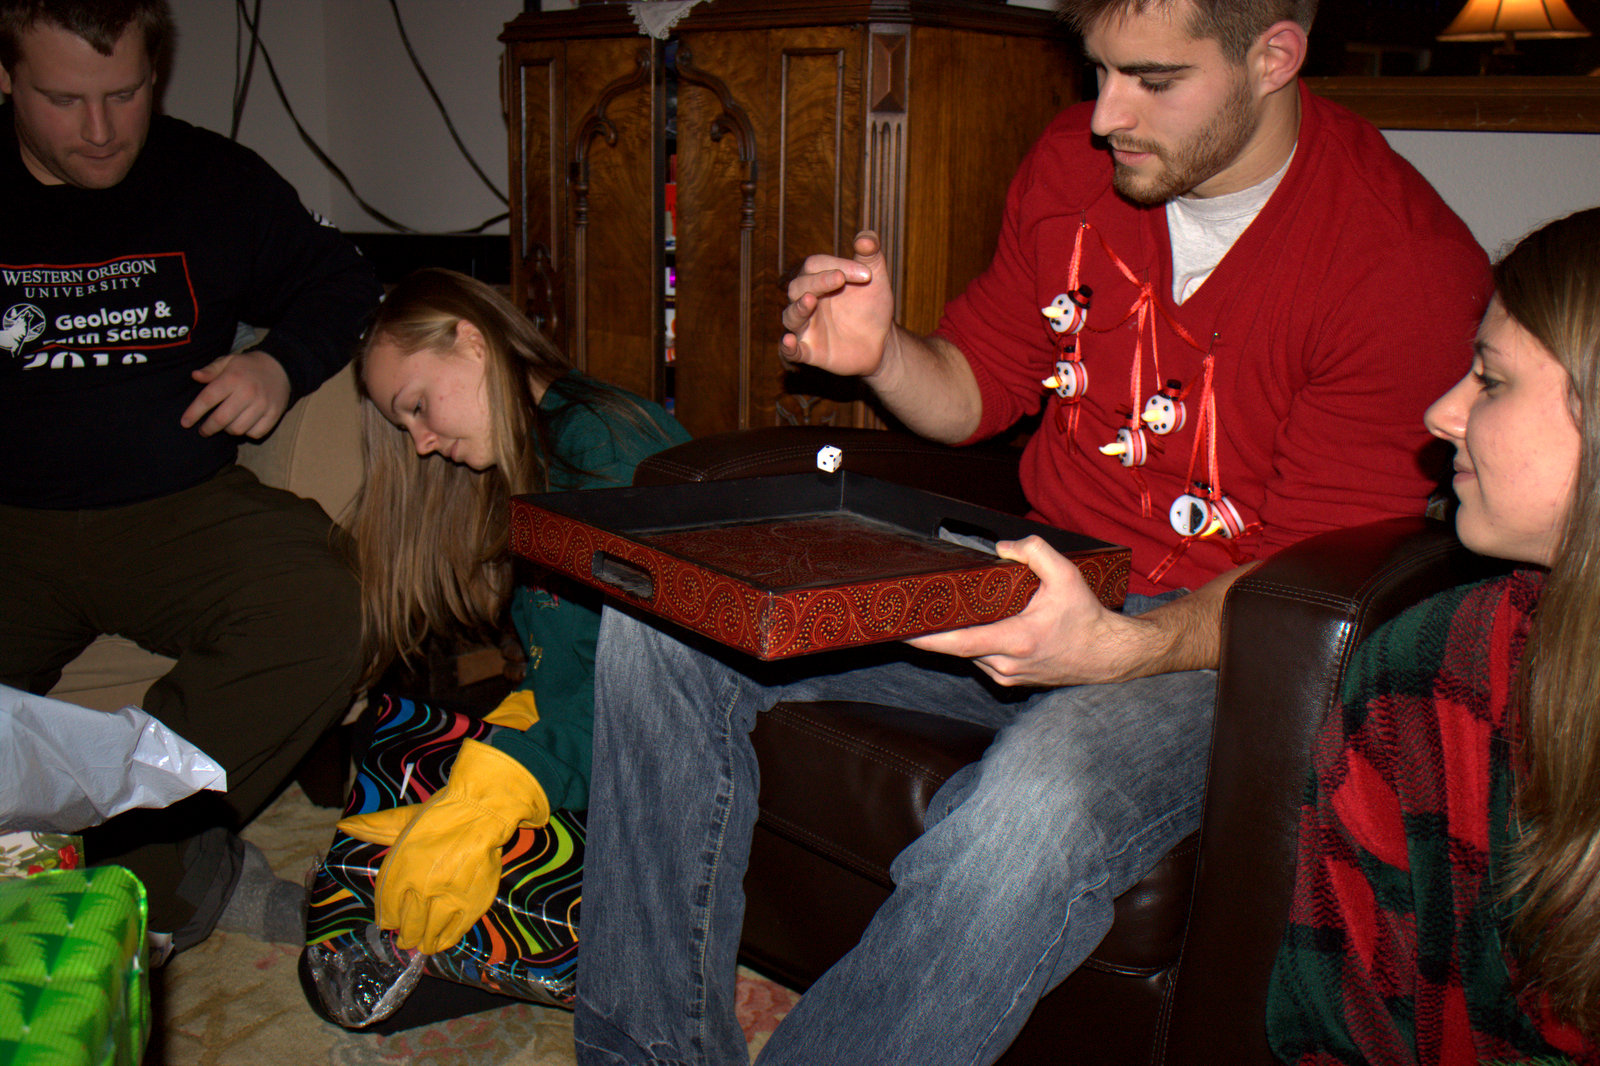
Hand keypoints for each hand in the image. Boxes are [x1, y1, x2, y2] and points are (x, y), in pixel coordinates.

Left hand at [181, 349, 291, 437]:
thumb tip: (195, 376)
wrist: (281, 367)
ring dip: (228, 430)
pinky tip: (243, 425)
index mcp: (232, 378)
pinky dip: (247, 433)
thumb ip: (210, 370)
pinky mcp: (274, 414)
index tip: (185, 422)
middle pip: (221, 419)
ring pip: (238, 429)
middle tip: (203, 430)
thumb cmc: (248, 366)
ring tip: (225, 425)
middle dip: (208, 428)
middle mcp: (247, 392)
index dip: (194, 413)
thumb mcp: (228, 361)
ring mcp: (262, 405)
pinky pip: (255, 433)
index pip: (208, 399)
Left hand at [337, 739, 548, 953]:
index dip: (388, 919)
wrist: (481, 812)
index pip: (387, 910)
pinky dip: (447, 940)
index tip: (391, 922)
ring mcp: (448, 898)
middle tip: (406, 939)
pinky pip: (455, 932)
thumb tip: (344, 825)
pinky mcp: (472, 904)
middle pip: (408, 927)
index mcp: (401, 870)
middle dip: (405, 936)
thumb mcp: (403, 820)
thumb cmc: (441, 814)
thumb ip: (373, 828)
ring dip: (425, 942)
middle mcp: (422, 889)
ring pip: (431, 934)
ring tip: (423, 944)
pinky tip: (442, 940)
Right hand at [779, 230, 897, 378]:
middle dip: (817, 281)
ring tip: (810, 301)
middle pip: (798, 286)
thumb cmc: (872, 306)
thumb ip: (871, 255)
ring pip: (791, 315)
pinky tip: (789, 341)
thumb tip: (866, 237)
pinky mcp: (810, 351)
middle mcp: (807, 301)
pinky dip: (787, 347)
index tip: (867, 274)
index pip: (816, 265)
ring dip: (798, 308)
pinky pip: (792, 350)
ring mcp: (807, 327)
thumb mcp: (876, 277)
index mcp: (819, 279)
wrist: (883, 341)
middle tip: (839, 279)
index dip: (837, 264)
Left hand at [907, 536, 1152, 687]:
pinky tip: (976, 626)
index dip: (925, 637)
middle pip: (957, 647)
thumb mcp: (1067, 575)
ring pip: (969, 654)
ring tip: (947, 613)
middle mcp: (1006, 664)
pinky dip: (975, 643)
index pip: (958, 642)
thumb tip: (1001, 548)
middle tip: (913, 610)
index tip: (901, 629)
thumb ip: (1035, 552)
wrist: (1106, 655)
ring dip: (960, 635)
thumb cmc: (1086, 618)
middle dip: (937, 629)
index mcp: (1016, 640)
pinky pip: (981, 660)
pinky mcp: (1009, 681)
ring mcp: (1006, 676)